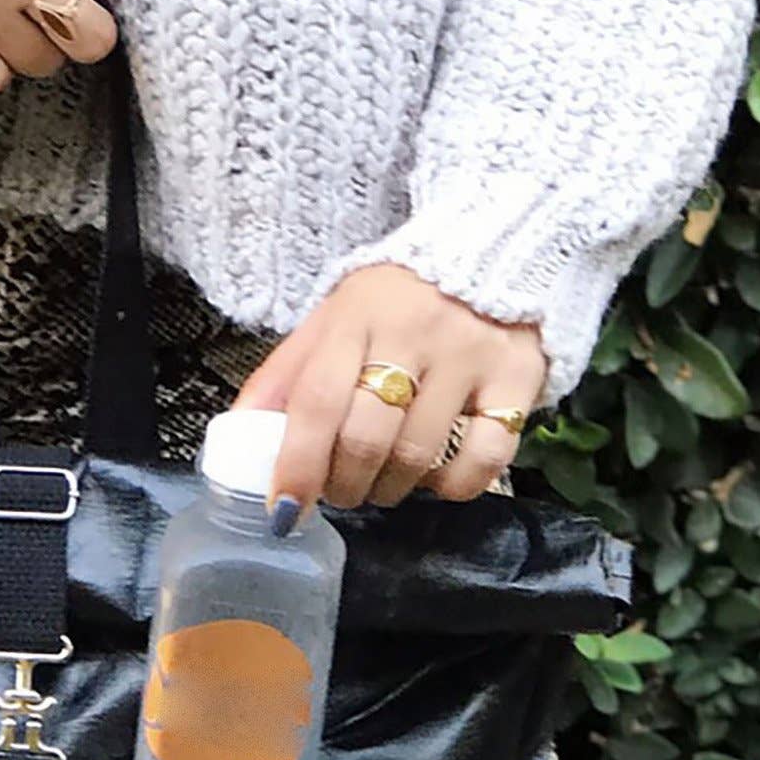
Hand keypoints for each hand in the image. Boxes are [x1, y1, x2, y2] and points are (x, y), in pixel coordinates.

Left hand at [235, 263, 546, 519]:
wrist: (492, 251)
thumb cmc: (397, 300)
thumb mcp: (333, 320)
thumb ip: (287, 375)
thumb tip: (239, 431)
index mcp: (357, 315)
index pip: (317, 401)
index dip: (297, 465)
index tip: (284, 508)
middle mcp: (416, 331)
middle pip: (367, 438)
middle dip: (342, 485)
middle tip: (339, 490)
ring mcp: (472, 355)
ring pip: (420, 456)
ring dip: (389, 488)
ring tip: (381, 481)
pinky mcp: (520, 378)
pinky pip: (484, 459)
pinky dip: (453, 486)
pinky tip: (436, 479)